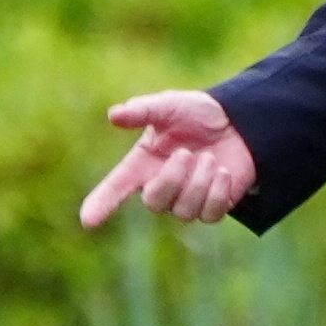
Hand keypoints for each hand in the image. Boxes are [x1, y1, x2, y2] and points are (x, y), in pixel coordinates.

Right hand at [80, 89, 258, 227]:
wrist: (237, 121)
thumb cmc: (197, 113)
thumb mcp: (170, 105)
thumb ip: (143, 110)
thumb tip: (114, 115)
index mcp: (144, 164)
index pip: (117, 187)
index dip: (102, 203)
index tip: (87, 220)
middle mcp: (161, 186)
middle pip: (154, 203)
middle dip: (171, 178)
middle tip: (186, 153)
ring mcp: (186, 201)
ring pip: (184, 211)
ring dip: (200, 181)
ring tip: (210, 158)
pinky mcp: (212, 208)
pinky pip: (209, 214)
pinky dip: (218, 192)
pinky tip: (223, 172)